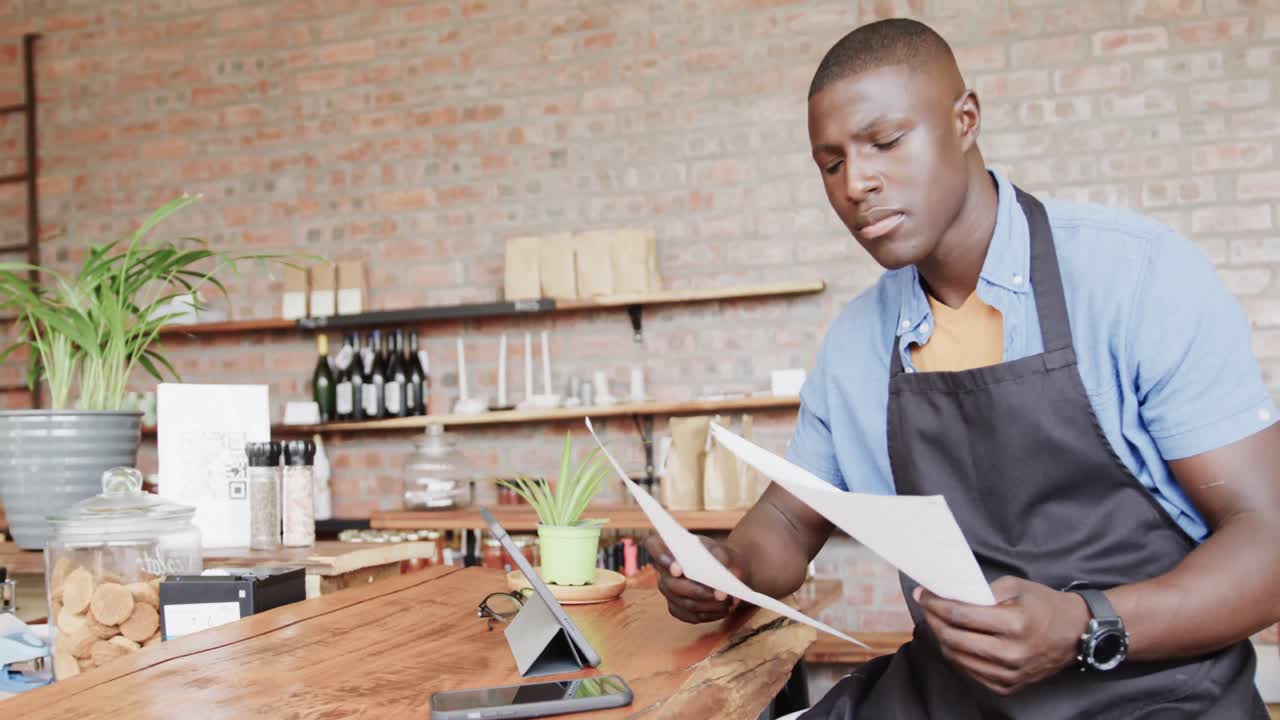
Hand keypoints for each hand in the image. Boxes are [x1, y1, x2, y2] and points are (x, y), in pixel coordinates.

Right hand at [644, 534, 747, 623]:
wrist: (724, 569)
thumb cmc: (719, 555)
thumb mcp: (722, 550)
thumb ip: (722, 559)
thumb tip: (723, 582)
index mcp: (667, 546)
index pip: (653, 546)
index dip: (662, 558)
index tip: (679, 569)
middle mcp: (662, 571)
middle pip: (671, 584)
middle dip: (697, 591)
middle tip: (721, 594)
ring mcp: (668, 592)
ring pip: (684, 603)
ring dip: (709, 605)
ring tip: (729, 601)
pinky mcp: (677, 608)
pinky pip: (691, 616)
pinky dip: (709, 614)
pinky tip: (724, 609)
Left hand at [914, 576, 1088, 695]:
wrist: (1076, 634)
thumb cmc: (1044, 605)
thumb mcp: (1015, 586)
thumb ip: (981, 590)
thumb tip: (947, 593)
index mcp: (1014, 624)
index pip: (960, 615)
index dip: (935, 604)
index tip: (922, 594)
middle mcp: (1011, 653)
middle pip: (953, 638)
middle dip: (933, 619)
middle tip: (926, 606)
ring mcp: (1009, 674)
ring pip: (957, 658)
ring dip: (941, 637)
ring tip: (938, 620)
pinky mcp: (1008, 686)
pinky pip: (970, 672)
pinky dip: (957, 654)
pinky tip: (955, 639)